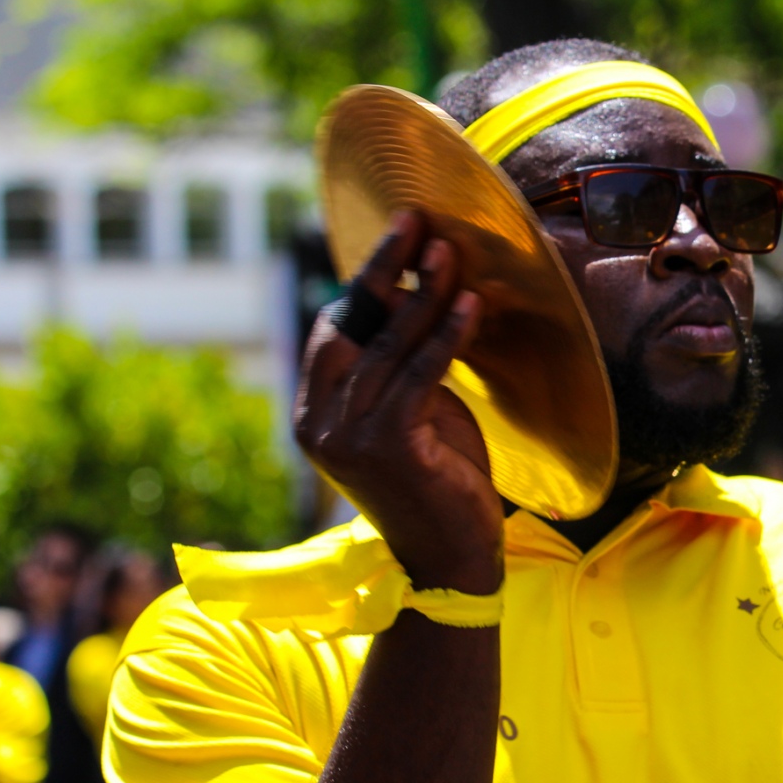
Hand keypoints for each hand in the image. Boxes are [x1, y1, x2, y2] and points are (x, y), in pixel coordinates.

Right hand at [295, 211, 499, 594]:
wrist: (452, 562)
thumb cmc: (441, 484)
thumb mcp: (415, 415)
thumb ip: (404, 366)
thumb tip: (420, 294)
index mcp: (315, 415)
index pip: (334, 331)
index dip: (365, 282)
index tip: (397, 238)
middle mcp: (319, 425)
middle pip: (352, 327)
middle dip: (385, 269)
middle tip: (415, 221)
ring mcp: (348, 439)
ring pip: (387, 348)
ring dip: (422, 295)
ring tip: (449, 252)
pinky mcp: (387, 449)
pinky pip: (418, 376)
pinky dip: (445, 336)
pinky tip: (468, 304)